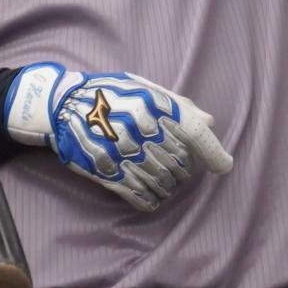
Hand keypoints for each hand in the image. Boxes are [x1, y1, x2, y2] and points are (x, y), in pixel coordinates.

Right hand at [5, 64, 233, 212]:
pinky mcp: (106, 171)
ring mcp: (122, 152)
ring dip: (169, 185)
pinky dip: (150, 199)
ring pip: (162, 181)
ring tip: (166, 182)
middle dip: (185, 169)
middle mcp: (140, 129)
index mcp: (154, 105)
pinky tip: (153, 197)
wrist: (63, 105)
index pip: (194, 133)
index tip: (223, 166)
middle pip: (180, 162)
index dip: (213, 152)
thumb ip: (178, 105)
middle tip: (180, 168)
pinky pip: (138, 194)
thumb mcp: (145, 88)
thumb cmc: (111, 94)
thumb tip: (209, 122)